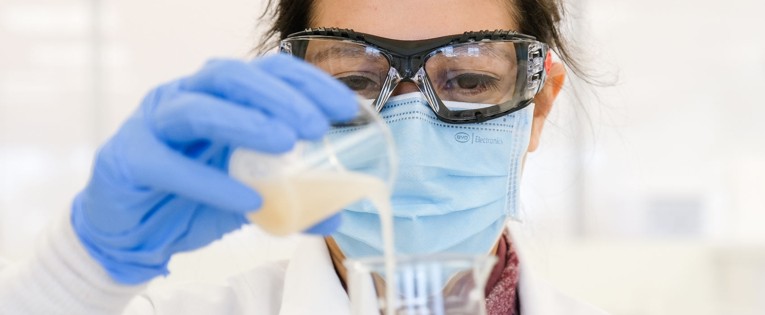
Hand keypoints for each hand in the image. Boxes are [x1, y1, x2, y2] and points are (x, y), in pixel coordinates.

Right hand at [71, 55, 357, 284]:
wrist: (132, 236)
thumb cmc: (192, 201)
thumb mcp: (250, 197)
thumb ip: (291, 200)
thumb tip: (338, 211)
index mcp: (218, 97)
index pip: (265, 71)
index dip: (306, 83)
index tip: (345, 108)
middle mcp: (184, 97)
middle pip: (231, 76)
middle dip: (279, 96)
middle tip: (316, 126)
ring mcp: (152, 123)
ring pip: (196, 108)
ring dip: (246, 122)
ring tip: (287, 143)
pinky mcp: (129, 158)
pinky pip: (168, 164)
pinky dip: (211, 182)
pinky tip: (248, 199)